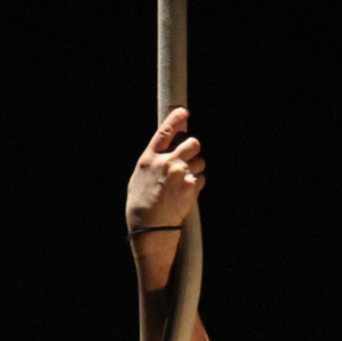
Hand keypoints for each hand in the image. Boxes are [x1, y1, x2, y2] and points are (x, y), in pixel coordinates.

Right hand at [126, 108, 205, 233]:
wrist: (150, 228)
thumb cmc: (141, 205)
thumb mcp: (140, 177)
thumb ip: (153, 161)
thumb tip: (165, 150)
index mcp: (150, 158)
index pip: (165, 131)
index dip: (176, 119)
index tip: (184, 112)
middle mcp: (167, 162)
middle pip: (192, 142)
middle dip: (193, 148)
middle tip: (189, 156)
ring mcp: (180, 173)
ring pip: (200, 161)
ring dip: (196, 168)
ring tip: (183, 182)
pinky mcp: (191, 187)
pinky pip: (202, 178)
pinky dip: (197, 184)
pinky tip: (185, 193)